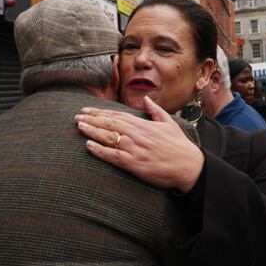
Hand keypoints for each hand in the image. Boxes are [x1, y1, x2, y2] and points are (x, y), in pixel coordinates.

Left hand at [75, 96, 204, 193]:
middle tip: (76, 117)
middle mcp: (136, 134)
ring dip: (92, 131)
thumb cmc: (179, 146)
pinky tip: (88, 146)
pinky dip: (99, 151)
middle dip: (91, 119)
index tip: (87, 110)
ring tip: (79, 127)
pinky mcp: (134, 164)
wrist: (188, 166)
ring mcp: (134, 149)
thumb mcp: (169, 123)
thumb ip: (155, 110)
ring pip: (108, 138)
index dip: (100, 113)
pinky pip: (113, 156)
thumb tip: (146, 98)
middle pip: (109, 124)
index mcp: (143, 125)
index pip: (117, 116)